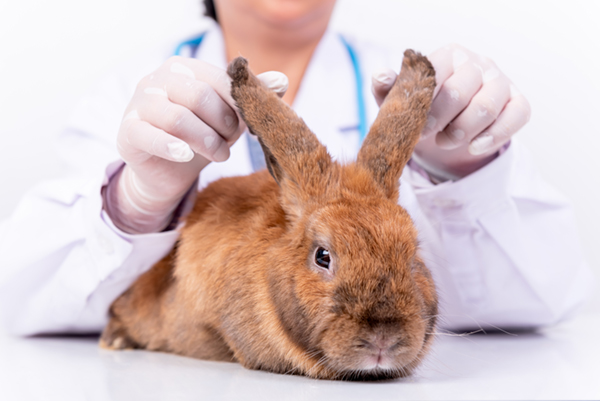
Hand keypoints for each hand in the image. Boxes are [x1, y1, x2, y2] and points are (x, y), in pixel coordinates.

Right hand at [104, 56, 287, 233]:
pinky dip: (172, 147)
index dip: (237, 105)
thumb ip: (251, 98)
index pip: (217, 78)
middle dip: (222, 124)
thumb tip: (281, 81)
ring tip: (219, 155)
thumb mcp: (229, 117)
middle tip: (230, 143)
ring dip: (205, 141)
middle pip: (198, 95)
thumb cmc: (201, 136)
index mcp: (183, 68)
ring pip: (177, 118)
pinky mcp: (127, 132)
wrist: (169, 172)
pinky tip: (187, 156)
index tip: (244, 126)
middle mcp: (157, 79)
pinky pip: (148, 135)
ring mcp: (138, 104)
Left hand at [372, 44, 530, 180]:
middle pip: (460, 91)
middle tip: (428, 135)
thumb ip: (389, 89)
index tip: (416, 125)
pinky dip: (493, 136)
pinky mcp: (518, 102)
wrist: (446, 130)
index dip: (425, 103)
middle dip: (440, 120)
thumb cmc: (423, 109)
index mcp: (448, 56)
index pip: (437, 71)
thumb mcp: (401, 101)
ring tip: (445, 142)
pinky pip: (516, 116)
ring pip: (487, 106)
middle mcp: (478, 63)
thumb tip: (381, 76)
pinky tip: (473, 148)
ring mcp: (500, 81)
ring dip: (462, 132)